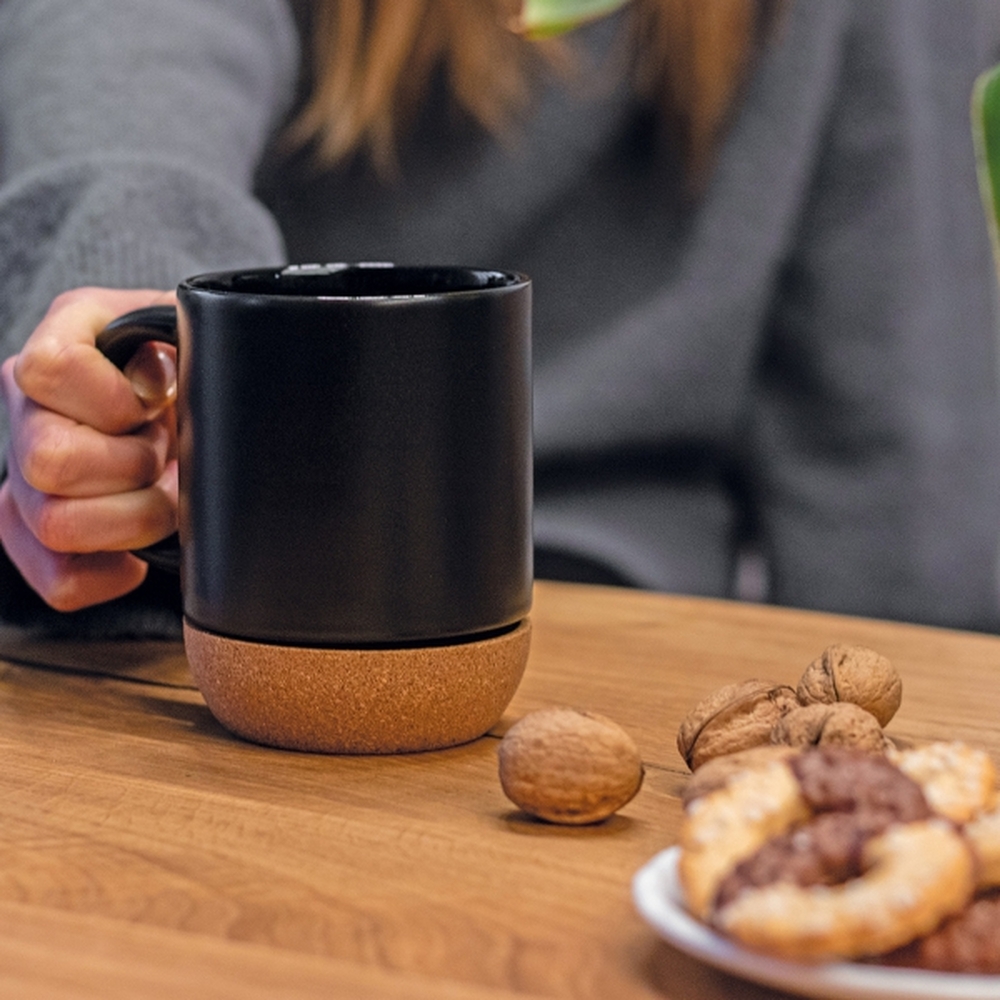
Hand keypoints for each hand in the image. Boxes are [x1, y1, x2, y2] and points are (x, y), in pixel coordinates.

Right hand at [0, 287, 178, 610]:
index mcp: (65, 342)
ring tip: (163, 498)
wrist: (203, 413)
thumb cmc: (200, 372)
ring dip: (131, 519)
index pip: (49, 370)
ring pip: (55, 523)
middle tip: (166, 456)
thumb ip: (180, 342)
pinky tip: (141, 551)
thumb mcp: (199, 338)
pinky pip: (59, 577)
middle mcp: (29, 407)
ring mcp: (25, 474)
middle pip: (48, 459)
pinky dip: (111, 573)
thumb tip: (156, 383)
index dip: (113, 399)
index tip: (157, 403)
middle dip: (131, 467)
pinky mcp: (37, 531)